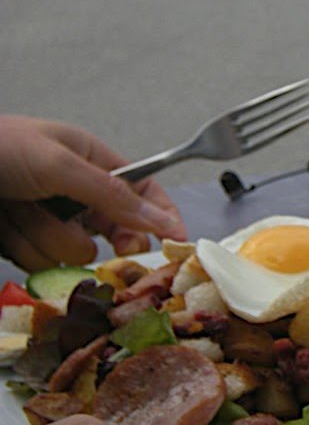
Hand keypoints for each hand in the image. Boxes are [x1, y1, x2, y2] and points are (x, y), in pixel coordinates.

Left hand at [0, 115, 186, 270]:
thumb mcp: (60, 163)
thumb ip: (112, 193)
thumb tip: (160, 218)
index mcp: (91, 160)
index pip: (141, 190)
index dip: (161, 215)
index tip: (175, 242)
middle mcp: (73, 192)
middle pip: (109, 229)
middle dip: (88, 232)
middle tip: (79, 229)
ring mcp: (47, 219)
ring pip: (73, 253)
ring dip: (43, 236)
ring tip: (16, 210)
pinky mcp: (23, 242)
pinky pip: (41, 263)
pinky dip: (20, 246)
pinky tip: (4, 225)